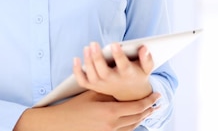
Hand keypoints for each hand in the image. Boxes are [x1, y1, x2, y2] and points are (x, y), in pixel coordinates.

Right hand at [13, 90, 159, 130]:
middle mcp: (112, 126)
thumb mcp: (94, 94)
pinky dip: (131, 125)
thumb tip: (124, 91)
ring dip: (141, 118)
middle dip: (149, 111)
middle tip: (157, 104)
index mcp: (110, 112)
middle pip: (138, 118)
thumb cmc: (75, 107)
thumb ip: (110, 93)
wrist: (59, 124)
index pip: (137, 107)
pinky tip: (133, 120)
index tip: (157, 96)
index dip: (149, 101)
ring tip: (148, 111)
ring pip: (132, 127)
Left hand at [73, 42, 154, 100]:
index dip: (119, 55)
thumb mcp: (147, 68)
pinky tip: (76, 58)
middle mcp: (114, 81)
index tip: (114, 44)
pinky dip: (77, 72)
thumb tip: (144, 48)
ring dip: (88, 62)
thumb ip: (147, 59)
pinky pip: (83, 81)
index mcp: (127, 75)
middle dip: (97, 58)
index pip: (123, 66)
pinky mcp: (94, 86)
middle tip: (93, 43)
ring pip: (92, 76)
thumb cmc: (137, 74)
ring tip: (87, 47)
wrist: (130, 94)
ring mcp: (102, 85)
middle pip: (103, 72)